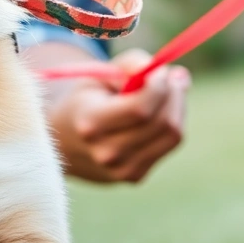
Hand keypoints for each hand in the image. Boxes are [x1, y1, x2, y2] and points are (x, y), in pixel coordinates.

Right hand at [44, 48, 190, 183]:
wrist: (66, 144)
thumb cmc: (87, 100)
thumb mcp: (99, 74)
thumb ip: (131, 65)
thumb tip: (172, 73)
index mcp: (90, 123)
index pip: (139, 109)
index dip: (158, 86)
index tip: (161, 69)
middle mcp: (106, 153)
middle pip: (162, 122)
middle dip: (174, 92)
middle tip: (172, 74)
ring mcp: (122, 170)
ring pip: (173, 134)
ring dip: (178, 105)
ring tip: (169, 90)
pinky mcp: (135, 177)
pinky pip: (171, 144)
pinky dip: (173, 121)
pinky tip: (160, 111)